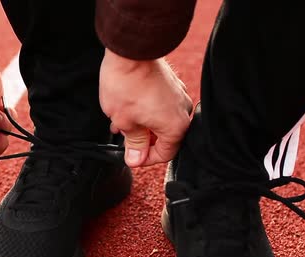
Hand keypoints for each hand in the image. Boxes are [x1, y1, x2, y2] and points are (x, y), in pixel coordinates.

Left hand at [99, 49, 192, 166]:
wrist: (130, 51)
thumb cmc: (127, 85)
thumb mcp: (125, 122)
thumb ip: (134, 143)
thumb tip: (136, 158)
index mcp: (176, 127)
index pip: (165, 154)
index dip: (145, 159)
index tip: (131, 156)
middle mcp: (183, 112)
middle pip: (165, 137)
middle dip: (143, 140)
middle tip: (124, 138)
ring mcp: (179, 96)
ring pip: (162, 120)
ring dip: (143, 125)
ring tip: (121, 122)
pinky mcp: (172, 84)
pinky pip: (162, 105)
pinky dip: (147, 111)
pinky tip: (128, 108)